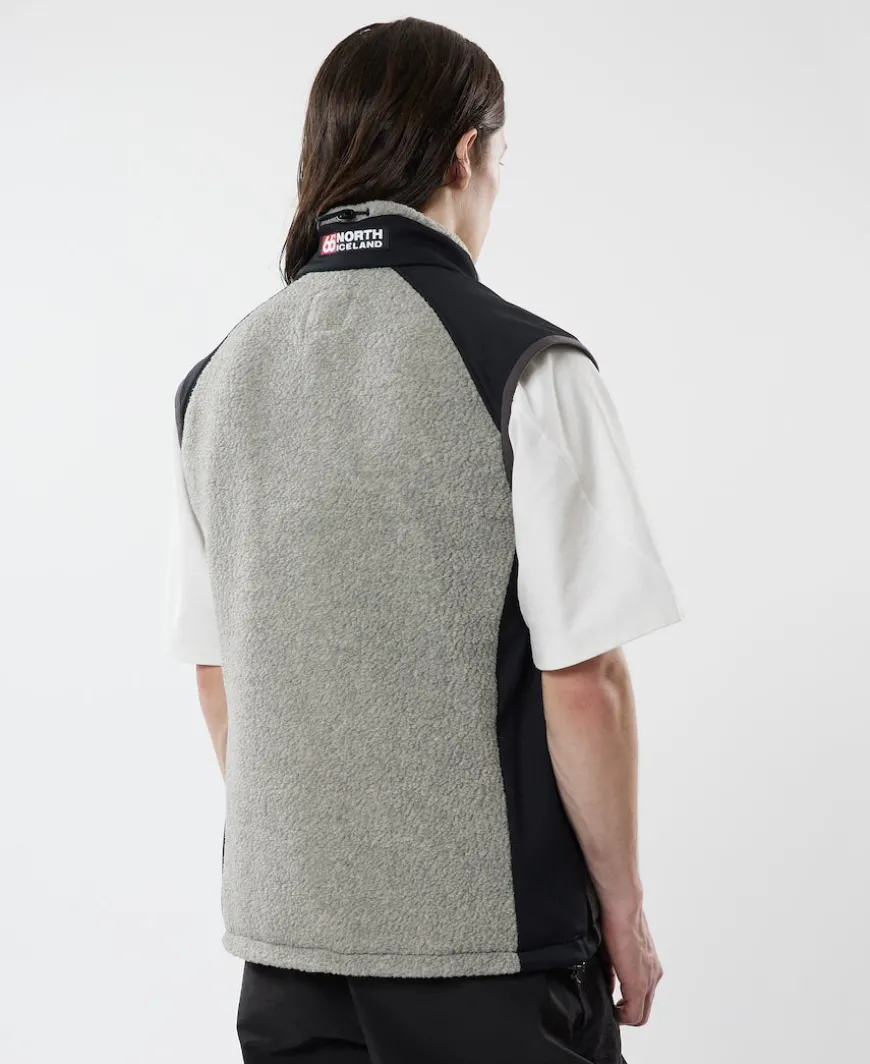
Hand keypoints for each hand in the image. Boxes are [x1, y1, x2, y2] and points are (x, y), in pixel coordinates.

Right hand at [600, 901, 662, 1025]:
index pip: (642, 997)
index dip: (626, 1005)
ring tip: (608, 1008)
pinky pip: (633, 1013)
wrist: (621, 904)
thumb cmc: (615, 917)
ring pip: (640, 1014)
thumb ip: (613, 970)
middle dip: (625, 1014)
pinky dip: (621, 1016)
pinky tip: (609, 1007)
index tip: (611, 1003)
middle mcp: (653, 974)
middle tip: (609, 1010)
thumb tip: (608, 986)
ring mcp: (648, 980)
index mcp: (648, 964)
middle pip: (643, 1011)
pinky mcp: (638, 983)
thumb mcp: (613, 948)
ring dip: (623, 1014)